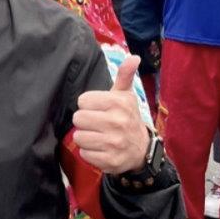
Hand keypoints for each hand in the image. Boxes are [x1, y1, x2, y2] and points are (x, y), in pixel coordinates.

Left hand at [72, 55, 150, 174]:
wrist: (141, 148)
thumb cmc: (127, 117)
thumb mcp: (126, 94)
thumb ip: (125, 74)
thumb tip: (134, 57)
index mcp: (118, 103)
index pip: (82, 101)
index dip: (87, 104)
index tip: (98, 108)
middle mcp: (116, 122)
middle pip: (78, 118)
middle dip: (84, 120)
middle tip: (95, 122)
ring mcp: (113, 143)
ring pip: (79, 137)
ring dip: (85, 136)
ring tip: (96, 134)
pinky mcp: (109, 161)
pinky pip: (84, 154)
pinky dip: (89, 152)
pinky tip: (100, 148)